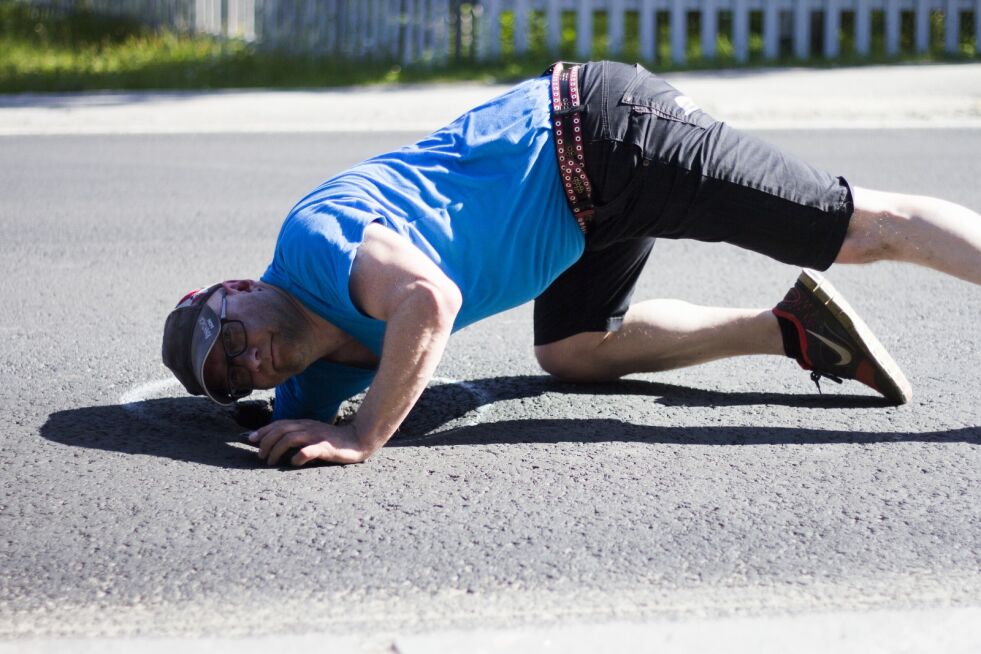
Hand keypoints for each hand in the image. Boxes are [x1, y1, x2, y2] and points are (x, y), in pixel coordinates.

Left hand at [248, 420, 367, 466]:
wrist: (358, 439)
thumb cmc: (333, 440)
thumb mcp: (312, 433)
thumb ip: (297, 435)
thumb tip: (275, 442)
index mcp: (305, 424)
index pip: (279, 423)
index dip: (263, 430)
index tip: (251, 439)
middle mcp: (309, 427)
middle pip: (281, 430)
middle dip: (266, 442)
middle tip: (260, 455)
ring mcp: (317, 436)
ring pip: (290, 438)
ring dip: (276, 450)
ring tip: (270, 461)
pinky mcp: (326, 447)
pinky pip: (309, 451)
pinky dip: (297, 457)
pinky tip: (294, 463)